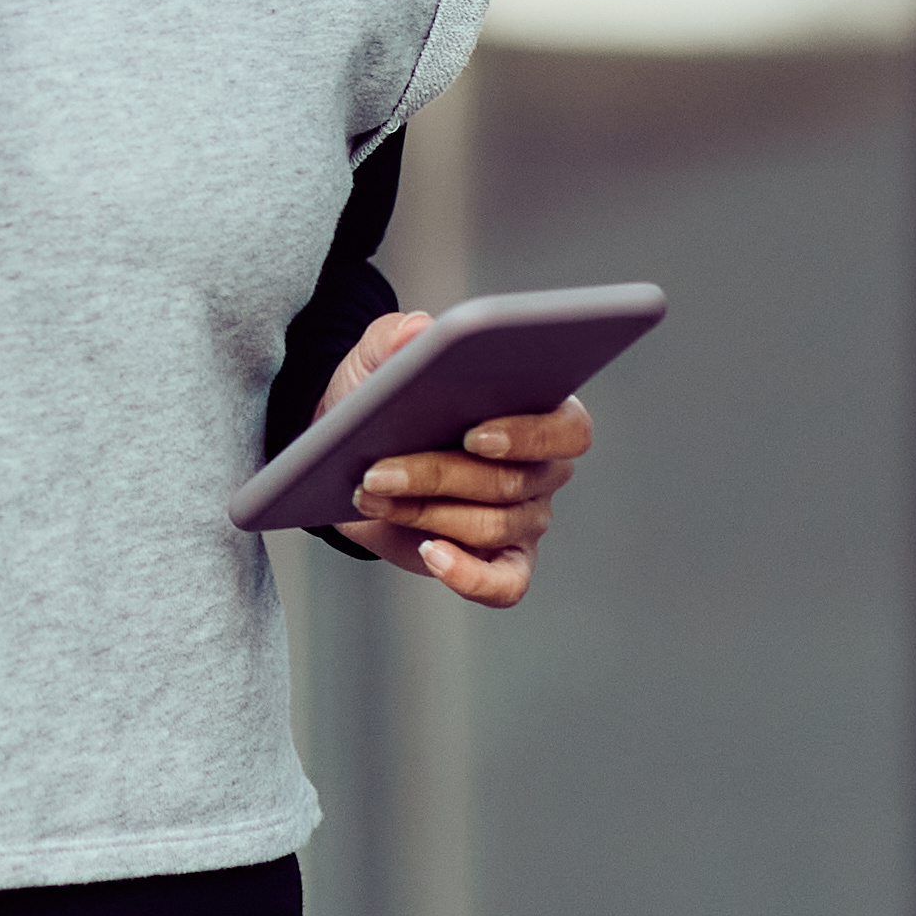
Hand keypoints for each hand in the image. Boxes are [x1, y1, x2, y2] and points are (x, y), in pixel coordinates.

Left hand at [318, 309, 593, 609]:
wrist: (347, 452)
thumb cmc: (380, 398)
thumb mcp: (377, 359)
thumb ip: (395, 338)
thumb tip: (419, 330)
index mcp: (538, 411)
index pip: (569, 430)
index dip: (529, 435)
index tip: (475, 434)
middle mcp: (542, 471)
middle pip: (511, 482)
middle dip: (438, 475)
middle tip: (377, 470)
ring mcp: (524, 521)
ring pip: (490, 525)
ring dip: (424, 511)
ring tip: (371, 494)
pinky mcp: (497, 564)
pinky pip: (502, 585)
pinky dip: (469, 576)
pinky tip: (432, 555)